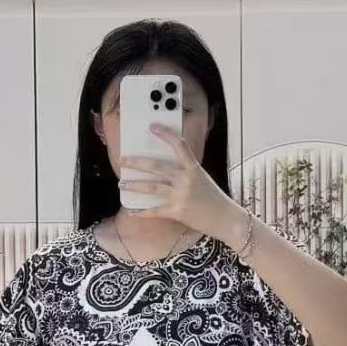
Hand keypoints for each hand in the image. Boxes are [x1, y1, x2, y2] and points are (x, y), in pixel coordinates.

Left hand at [119, 125, 242, 240]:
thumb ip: (185, 171)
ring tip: (122, 184)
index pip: (179, 145)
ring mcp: (180, 196)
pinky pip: (154, 211)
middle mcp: (185, 179)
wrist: (224, 218)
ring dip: (134, 186)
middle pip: (156, 167)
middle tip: (122, 160)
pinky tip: (131, 210)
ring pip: (151, 188)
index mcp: (193, 167)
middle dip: (136, 163)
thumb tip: (162, 168)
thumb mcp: (201, 178)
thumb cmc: (212, 197)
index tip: (153, 127)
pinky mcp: (177, 212)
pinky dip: (141, 212)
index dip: (165, 135)